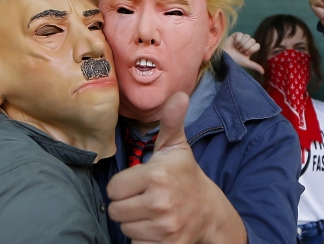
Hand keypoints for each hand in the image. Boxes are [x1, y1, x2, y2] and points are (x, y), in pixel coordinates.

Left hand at [107, 93, 245, 243]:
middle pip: (116, 211)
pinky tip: (157, 228)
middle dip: (127, 205)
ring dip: (135, 222)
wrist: (210, 213)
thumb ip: (171, 121)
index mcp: (156, 176)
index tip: (139, 182)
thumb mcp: (177, 148)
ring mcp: (164, 227)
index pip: (113, 188)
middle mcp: (159, 203)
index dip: (124, 186)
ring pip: (126, 229)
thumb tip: (179, 94)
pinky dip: (143, 239)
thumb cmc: (186, 177)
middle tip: (145, 198)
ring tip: (152, 212)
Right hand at [224, 32, 263, 73]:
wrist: (225, 56)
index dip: (252, 49)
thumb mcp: (246, 63)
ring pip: (247, 36)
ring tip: (236, 47)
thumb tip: (263, 72)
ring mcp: (242, 38)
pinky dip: (238, 40)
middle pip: (253, 40)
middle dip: (246, 47)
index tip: (246, 54)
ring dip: (242, 44)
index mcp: (251, 49)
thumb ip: (255, 66)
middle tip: (240, 51)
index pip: (257, 45)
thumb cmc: (235, 60)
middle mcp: (247, 43)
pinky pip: (241, 34)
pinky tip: (234, 43)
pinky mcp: (236, 34)